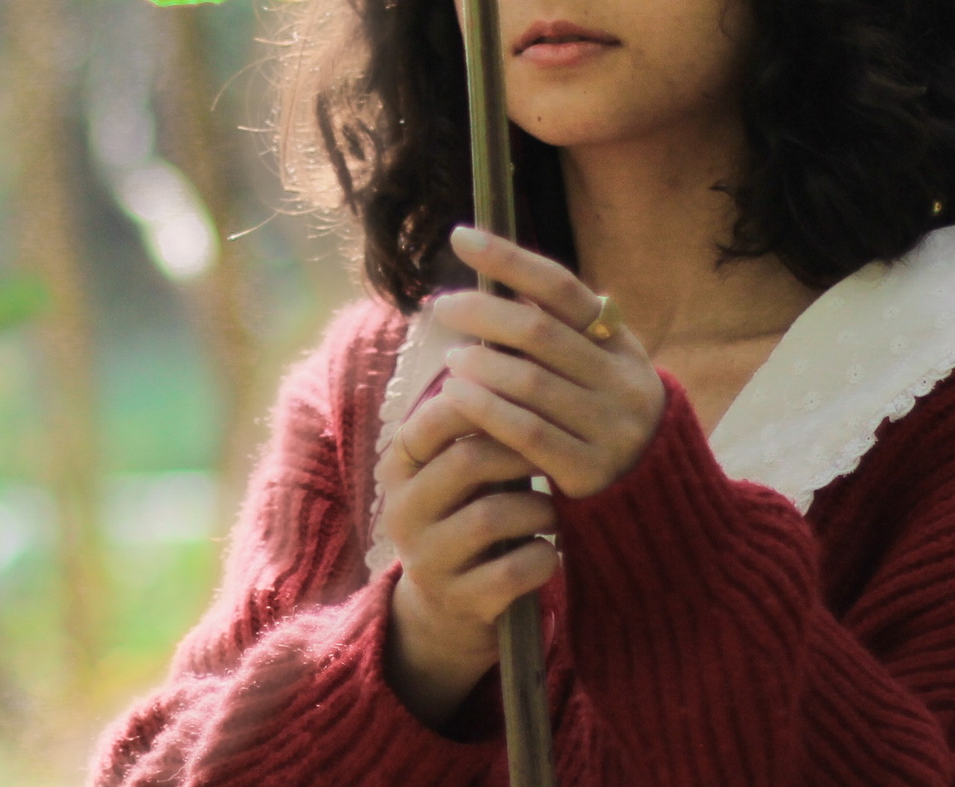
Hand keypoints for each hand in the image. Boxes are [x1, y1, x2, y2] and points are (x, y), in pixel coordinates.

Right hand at [377, 391, 556, 725]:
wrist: (449, 609)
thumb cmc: (470, 513)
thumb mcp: (457, 468)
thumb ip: (476, 420)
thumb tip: (517, 344)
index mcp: (399, 468)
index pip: (433, 419)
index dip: (484, 402)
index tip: (526, 399)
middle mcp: (403, 513)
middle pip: (467, 460)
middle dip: (521, 452)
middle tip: (555, 453)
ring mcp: (428, 561)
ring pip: (492, 515)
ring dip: (538, 507)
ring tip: (552, 508)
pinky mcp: (460, 601)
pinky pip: (514, 569)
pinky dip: (544, 555)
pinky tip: (550, 550)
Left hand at [432, 225, 667, 499]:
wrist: (655, 503)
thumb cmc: (606, 423)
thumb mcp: (602, 371)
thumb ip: (563, 334)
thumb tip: (502, 281)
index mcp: (620, 345)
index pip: (561, 288)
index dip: (509, 258)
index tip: (460, 236)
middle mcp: (622, 380)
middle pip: (539, 332)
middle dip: (483, 313)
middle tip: (443, 306)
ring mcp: (609, 426)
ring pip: (530, 382)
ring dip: (479, 365)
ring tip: (449, 357)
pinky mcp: (590, 471)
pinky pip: (528, 433)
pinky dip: (486, 410)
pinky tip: (455, 399)